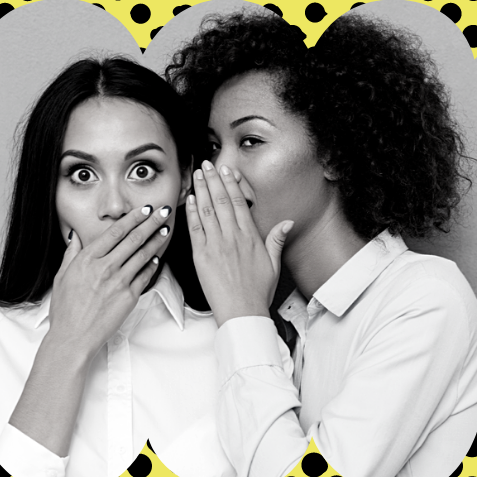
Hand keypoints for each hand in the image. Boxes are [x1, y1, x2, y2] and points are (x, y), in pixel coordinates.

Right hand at [47, 203, 174, 353]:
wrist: (73, 337)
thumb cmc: (65, 309)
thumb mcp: (62, 276)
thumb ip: (72, 254)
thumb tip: (75, 237)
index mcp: (88, 259)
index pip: (116, 231)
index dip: (133, 218)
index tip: (144, 209)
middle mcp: (105, 267)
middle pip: (134, 239)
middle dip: (152, 222)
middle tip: (163, 211)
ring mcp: (119, 282)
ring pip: (143, 254)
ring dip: (157, 240)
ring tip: (166, 229)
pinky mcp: (129, 297)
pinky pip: (145, 276)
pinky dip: (153, 264)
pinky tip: (158, 257)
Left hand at [187, 159, 292, 325]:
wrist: (242, 311)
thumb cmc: (257, 291)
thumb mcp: (273, 264)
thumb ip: (276, 239)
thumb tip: (287, 222)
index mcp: (250, 237)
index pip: (239, 203)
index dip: (231, 184)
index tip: (226, 171)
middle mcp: (232, 237)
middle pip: (221, 202)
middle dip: (213, 181)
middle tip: (207, 165)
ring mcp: (215, 245)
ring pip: (206, 211)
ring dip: (201, 190)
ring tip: (197, 176)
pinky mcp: (201, 256)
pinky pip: (195, 229)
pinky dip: (192, 212)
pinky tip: (189, 200)